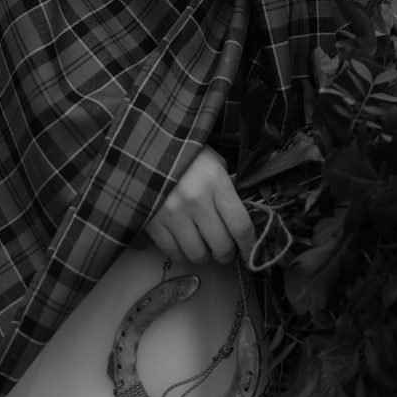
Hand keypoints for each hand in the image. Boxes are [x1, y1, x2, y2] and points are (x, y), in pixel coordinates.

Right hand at [146, 146, 253, 265]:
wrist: (144, 141)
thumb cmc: (185, 152)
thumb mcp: (214, 161)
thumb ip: (227, 188)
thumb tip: (238, 216)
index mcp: (215, 181)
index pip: (241, 225)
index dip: (250, 245)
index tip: (252, 252)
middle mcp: (196, 200)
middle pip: (221, 246)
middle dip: (227, 252)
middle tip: (224, 246)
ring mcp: (173, 213)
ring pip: (198, 254)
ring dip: (204, 254)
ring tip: (202, 242)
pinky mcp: (153, 222)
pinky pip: (174, 253)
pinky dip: (182, 252)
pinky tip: (183, 240)